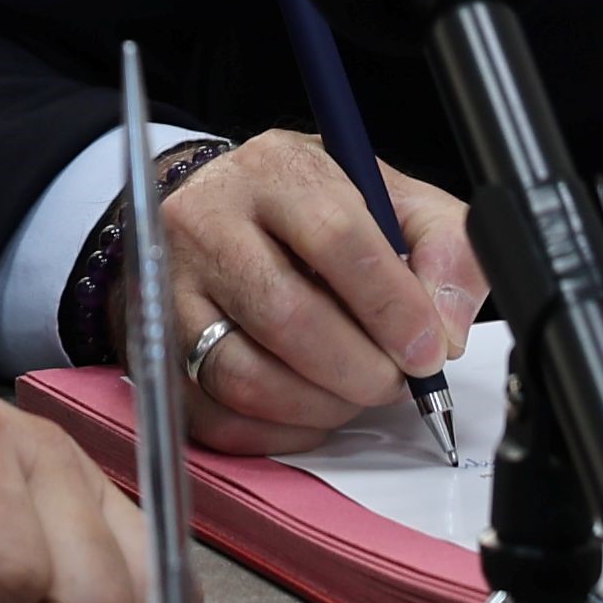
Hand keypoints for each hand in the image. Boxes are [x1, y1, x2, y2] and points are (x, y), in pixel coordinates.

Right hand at [146, 131, 487, 457]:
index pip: (336, 237)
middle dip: (360, 369)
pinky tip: (310, 409)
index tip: (429, 349)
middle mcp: (206, 220)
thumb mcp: (388, 199)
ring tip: (353, 393)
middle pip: (286, 315)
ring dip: (320, 405)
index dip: (391, 306)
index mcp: (275, 170)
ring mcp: (168, 288)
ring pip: (245, 375)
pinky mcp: (154, 350)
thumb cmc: (308, 212)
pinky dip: (279, 431)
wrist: (213, 213)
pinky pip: (218, 418)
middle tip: (396, 382)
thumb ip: (442, 248)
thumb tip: (447, 329)